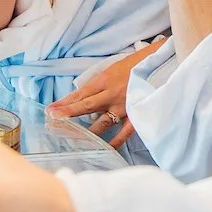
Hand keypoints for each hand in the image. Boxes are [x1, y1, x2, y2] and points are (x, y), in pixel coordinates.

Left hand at [49, 40, 164, 148]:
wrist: (161, 63)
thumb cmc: (135, 65)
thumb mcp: (112, 69)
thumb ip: (98, 84)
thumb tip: (82, 97)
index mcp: (104, 80)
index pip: (80, 94)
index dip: (65, 103)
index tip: (50, 110)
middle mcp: (111, 94)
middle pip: (86, 107)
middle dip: (68, 115)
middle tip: (53, 122)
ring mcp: (124, 107)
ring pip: (101, 123)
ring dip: (86, 132)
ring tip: (73, 139)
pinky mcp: (137, 115)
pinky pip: (123, 133)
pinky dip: (114, 142)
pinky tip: (103, 148)